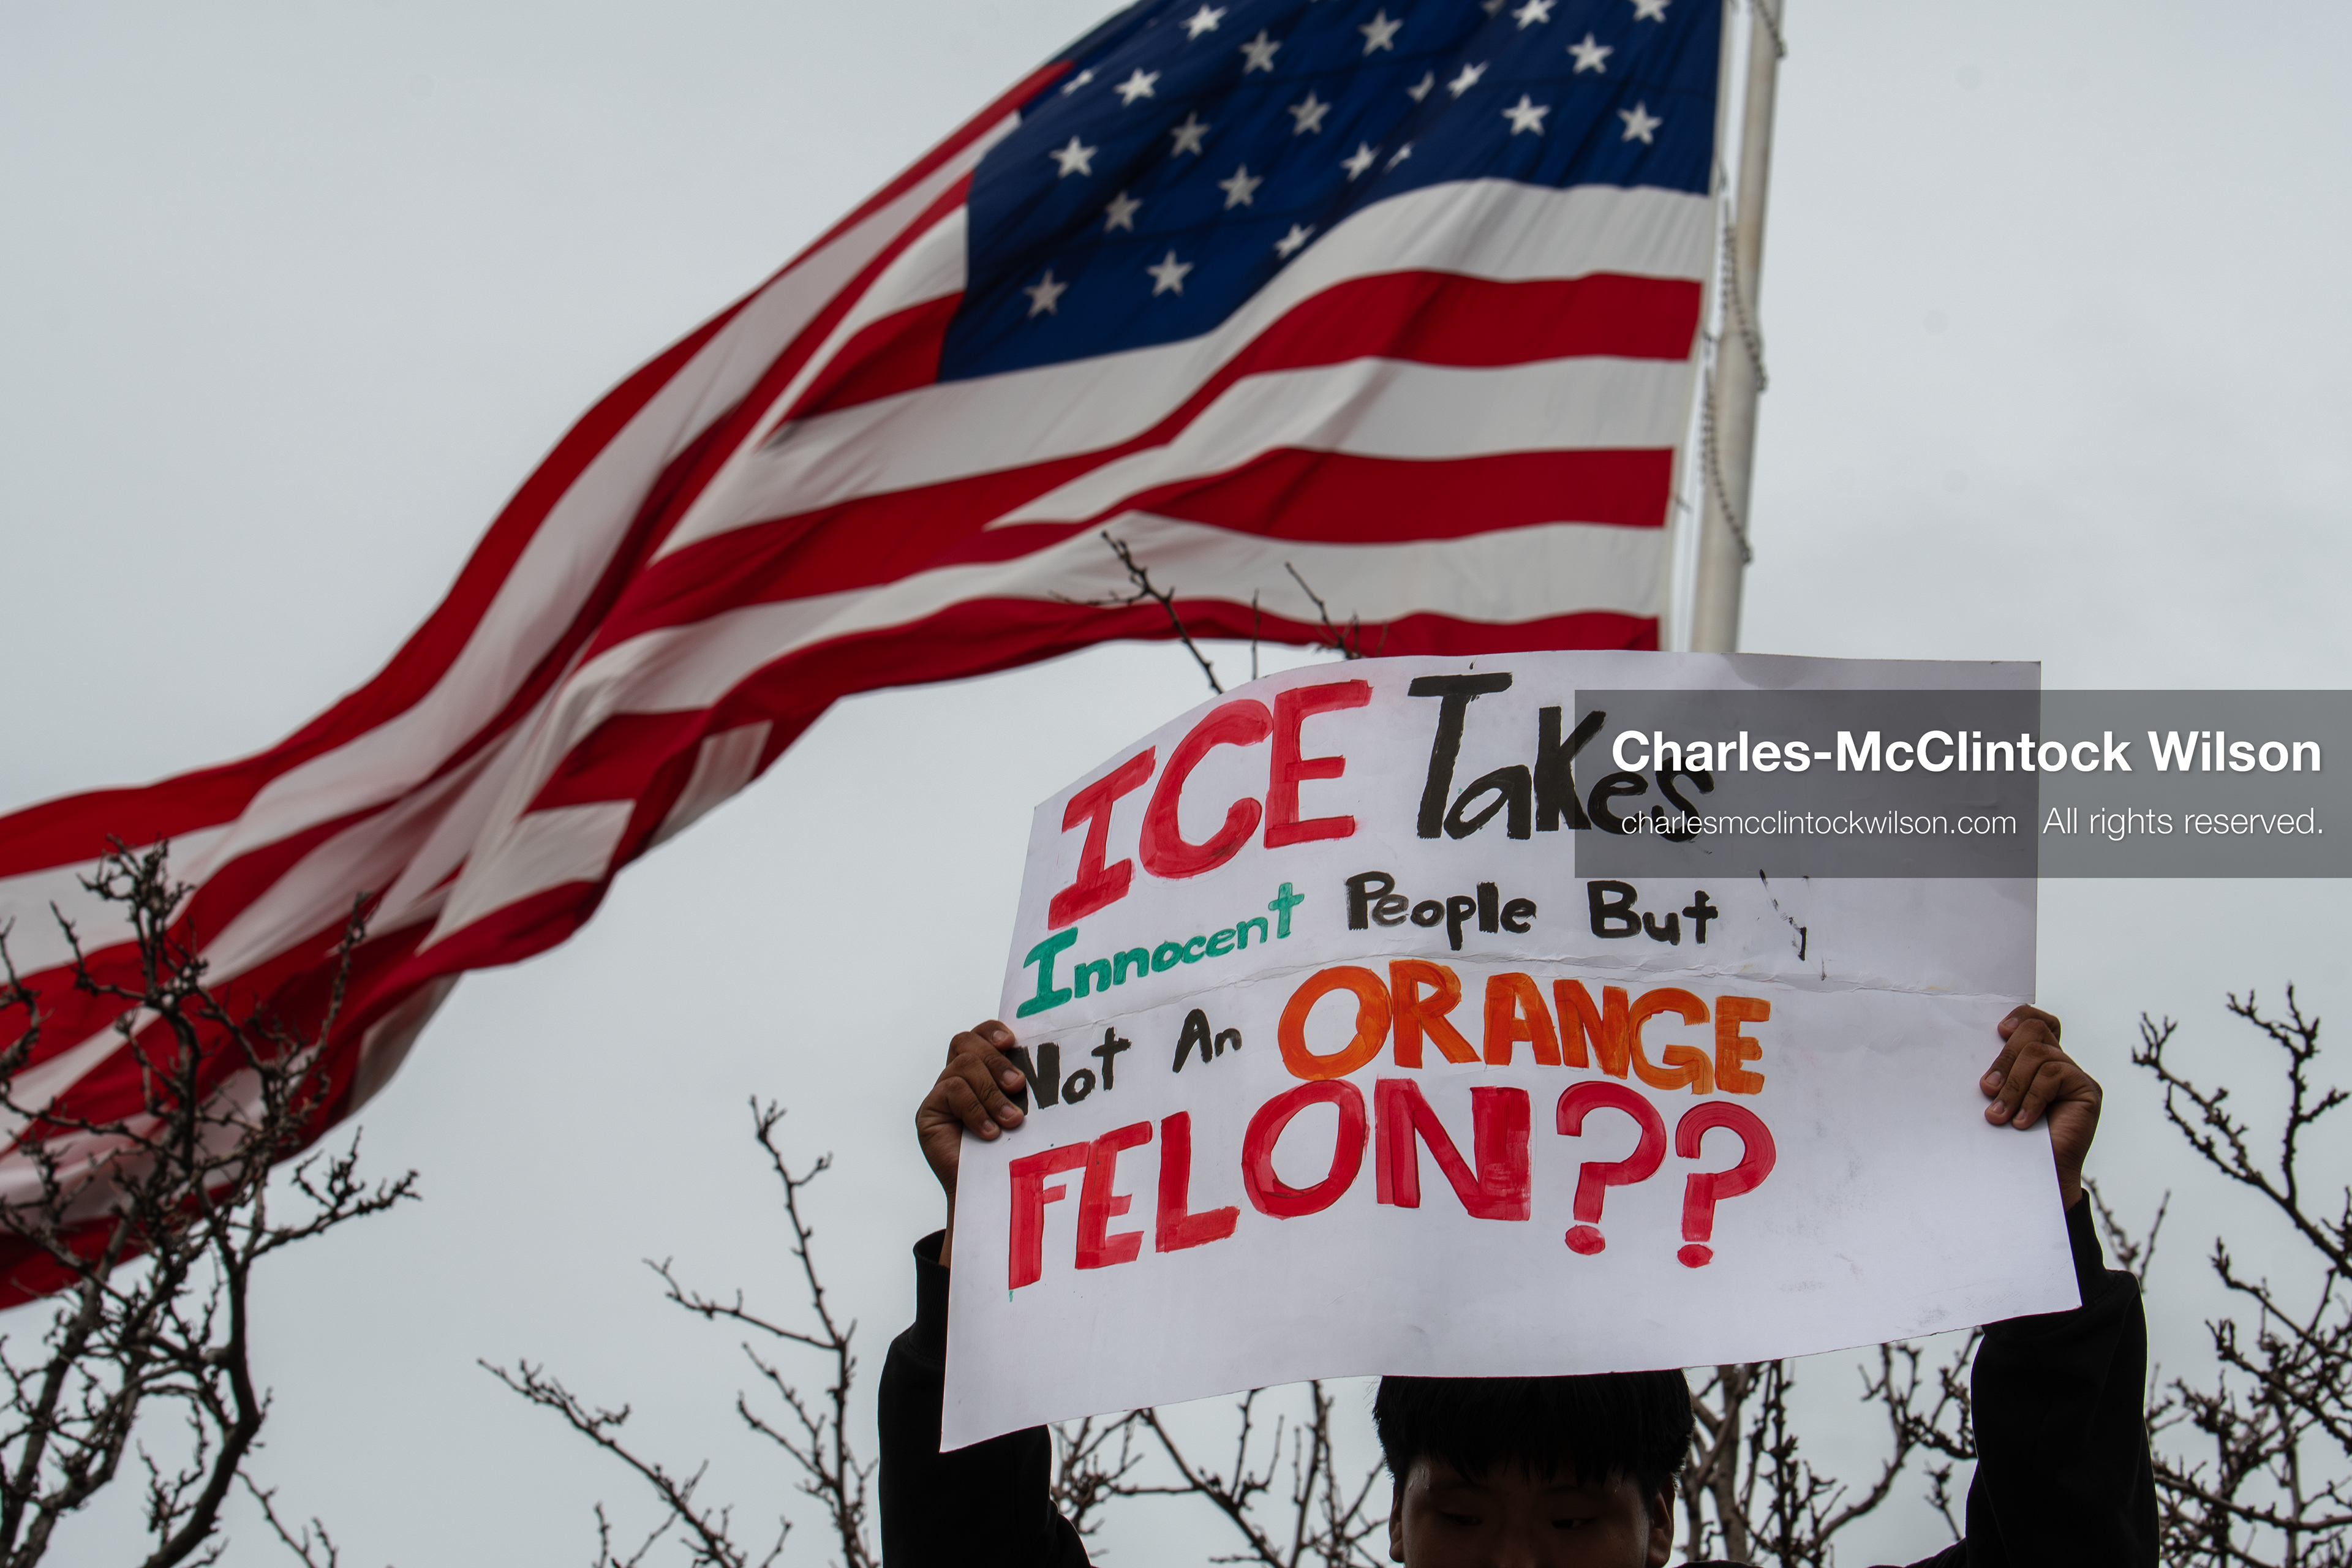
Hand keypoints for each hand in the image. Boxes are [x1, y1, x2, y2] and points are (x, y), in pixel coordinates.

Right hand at [916, 1020, 1028, 1265]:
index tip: (1013, 1042)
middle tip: (1019, 1086)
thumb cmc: (1015, 1149)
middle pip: (967, 1042)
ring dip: (992, 1093)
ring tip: (1012, 1121)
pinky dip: (975, 1110)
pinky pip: (951, 1091)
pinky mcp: (929, 1112)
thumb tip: (1053, 1058)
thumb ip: (1024, 1084)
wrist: (993, 1194)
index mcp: (982, 1069)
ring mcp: (941, 1093)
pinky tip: (990, 1134)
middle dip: (996, 1060)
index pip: (981, 1033)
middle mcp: (958, 1075)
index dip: (993, 1030)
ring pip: (963, 1066)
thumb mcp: (1024, 1109)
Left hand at [1981, 1005, 2101, 1208]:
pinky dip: (2031, 1098)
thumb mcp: (1997, 1098)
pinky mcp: (2088, 1091)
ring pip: (2039, 1054)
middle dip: (2004, 1059)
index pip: (2037, 1021)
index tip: (1999, 1032)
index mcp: (2038, 1060)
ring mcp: (2075, 1076)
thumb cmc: (2008, 1139)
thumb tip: (1964, 1049)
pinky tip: (2021, 1123)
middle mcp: (2060, 1062)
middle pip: (2034, 1032)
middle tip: (1986, 1090)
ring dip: (2013, 1086)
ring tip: (1999, 1116)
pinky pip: (2054, 1075)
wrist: (2034, 1177)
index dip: (2021, 1016)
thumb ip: (1996, 1074)